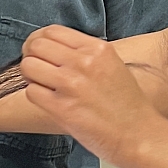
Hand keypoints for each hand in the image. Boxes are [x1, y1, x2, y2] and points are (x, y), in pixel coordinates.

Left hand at [20, 27, 167, 167]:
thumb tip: (54, 50)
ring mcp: (71, 85)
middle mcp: (83, 62)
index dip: (39, 41)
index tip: (39, 51)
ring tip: (44, 86)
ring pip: (28, 66)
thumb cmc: (128, 106)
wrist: (138, 136)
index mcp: (97, 49)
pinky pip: (31, 92)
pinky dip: (35, 96)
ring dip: (31, 77)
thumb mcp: (112, 65)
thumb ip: (85, 54)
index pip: (51, 31)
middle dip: (31, 56)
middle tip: (37, 70)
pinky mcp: (62, 108)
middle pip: (36, 45)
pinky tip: (49, 102)